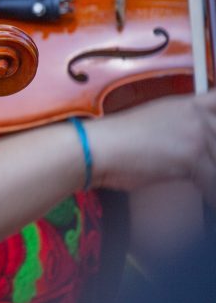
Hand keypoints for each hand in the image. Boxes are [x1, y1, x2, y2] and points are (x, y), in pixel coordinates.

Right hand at [89, 91, 215, 201]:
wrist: (97, 147)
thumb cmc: (119, 141)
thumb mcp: (157, 122)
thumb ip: (185, 128)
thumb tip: (200, 147)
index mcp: (190, 105)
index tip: (213, 138)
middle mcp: (197, 116)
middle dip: (214, 156)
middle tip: (206, 167)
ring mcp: (197, 135)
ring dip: (211, 173)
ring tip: (204, 182)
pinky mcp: (192, 157)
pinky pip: (212, 182)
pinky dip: (209, 194)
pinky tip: (205, 198)